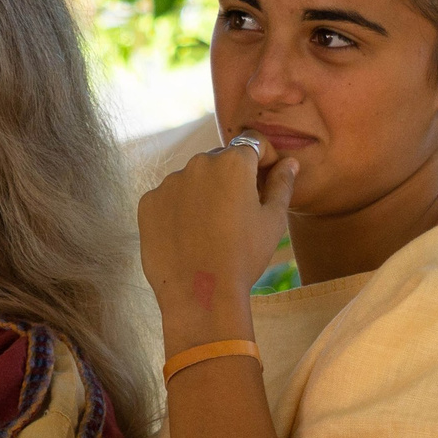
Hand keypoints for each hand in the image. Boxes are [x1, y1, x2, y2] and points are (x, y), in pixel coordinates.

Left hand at [138, 135, 296, 348]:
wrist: (201, 295)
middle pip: (221, 161)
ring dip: (204, 193)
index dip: (265, 159)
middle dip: (233, 178)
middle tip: (240, 213)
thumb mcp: (273, 221)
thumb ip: (282, 184)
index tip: (267, 180)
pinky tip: (188, 237)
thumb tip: (289, 163)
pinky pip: (169, 198)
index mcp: (234, 162)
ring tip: (212, 230)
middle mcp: (199, 163)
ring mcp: (169, 182)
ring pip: (193, 179)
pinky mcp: (148, 203)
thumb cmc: (244, 257)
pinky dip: (179, 210)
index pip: (254, 143)